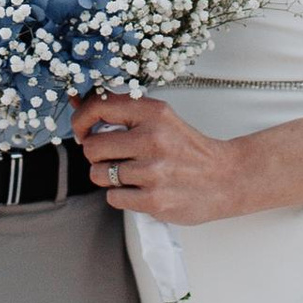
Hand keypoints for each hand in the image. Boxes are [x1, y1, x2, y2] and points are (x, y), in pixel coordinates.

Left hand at [73, 94, 252, 225]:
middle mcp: (152, 139)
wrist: (226, 178)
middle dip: (97, 155)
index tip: (82, 130)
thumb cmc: (189, 150)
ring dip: (108, 177)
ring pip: (98, 174)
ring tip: (130, 175)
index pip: (99, 107)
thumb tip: (76, 103)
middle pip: (92, 147)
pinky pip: (112, 197)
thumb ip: (123, 112)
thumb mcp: (162, 119)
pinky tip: (140, 189)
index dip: (81, 120)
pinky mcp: (154, 200)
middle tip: (114, 157)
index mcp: (153, 113)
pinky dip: (121, 196)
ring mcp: (153, 171)